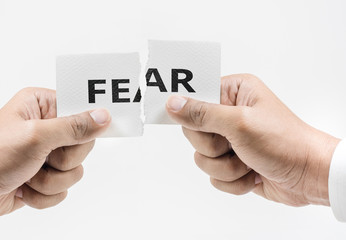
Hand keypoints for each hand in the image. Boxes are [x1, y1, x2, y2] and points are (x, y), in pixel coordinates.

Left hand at [0, 88, 110, 218]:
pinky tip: (24, 187)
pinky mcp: (44, 176)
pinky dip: (44, 194)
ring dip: (50, 180)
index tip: (82, 137)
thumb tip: (103, 117)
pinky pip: (63, 189)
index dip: (87, 125)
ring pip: (75, 171)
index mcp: (43, 106)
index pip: (82, 110)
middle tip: (42, 158)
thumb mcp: (36, 137)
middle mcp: (47, 128)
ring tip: (28, 174)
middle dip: (62, 160)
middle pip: (83, 145)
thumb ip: (73, 127)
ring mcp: (46, 154)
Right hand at [166, 74, 339, 206]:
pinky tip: (252, 173)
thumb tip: (172, 103)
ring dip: (226, 167)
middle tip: (234, 144)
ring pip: (202, 157)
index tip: (198, 123)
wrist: (308, 176)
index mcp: (234, 92)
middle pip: (193, 131)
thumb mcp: (240, 123)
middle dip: (214, 147)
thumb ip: (202, 113)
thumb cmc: (284, 143)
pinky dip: (233, 180)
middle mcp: (229, 114)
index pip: (195, 96)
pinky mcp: (232, 163)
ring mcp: (230, 140)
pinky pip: (213, 175)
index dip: (191, 112)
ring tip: (248, 161)